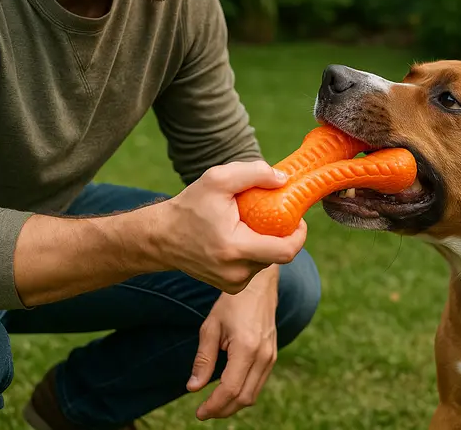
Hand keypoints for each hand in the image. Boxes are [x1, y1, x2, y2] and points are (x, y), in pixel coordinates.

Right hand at [152, 160, 307, 293]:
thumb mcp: (218, 179)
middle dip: (281, 234)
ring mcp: (233, 283)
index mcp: (236, 248)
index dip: (300, 235)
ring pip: (267, 261)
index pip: (286, 251)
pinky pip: (254, 268)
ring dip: (266, 243)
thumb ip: (254, 173)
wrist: (161, 237)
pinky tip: (240, 237)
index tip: (298, 218)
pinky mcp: (230, 287)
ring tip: (249, 224)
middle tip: (273, 214)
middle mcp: (236, 272)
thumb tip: (284, 180)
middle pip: (278, 255)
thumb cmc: (190, 206)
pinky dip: (254, 252)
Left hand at [187, 267, 279, 420]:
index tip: (199, 412)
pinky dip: (243, 393)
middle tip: (204, 411)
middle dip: (223, 409)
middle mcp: (263, 356)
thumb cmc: (232, 302)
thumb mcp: (211, 327)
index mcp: (247, 348)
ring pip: (253, 394)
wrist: (259, 285)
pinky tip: (228, 390)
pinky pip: (258, 383)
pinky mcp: (273, 356)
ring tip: (214, 404)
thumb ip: (203, 359)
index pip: (230, 389)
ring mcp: (271, 356)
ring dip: (233, 404)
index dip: (213, 405)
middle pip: (244, 398)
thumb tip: (193, 388)